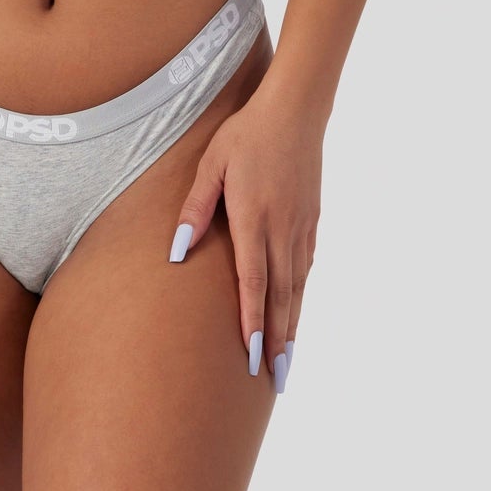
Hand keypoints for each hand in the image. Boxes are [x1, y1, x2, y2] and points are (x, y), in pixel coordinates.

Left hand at [167, 87, 322, 392]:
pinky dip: (301, 295)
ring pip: (297, 286)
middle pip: (281, 296)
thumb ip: (196, 208)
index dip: (253, 322)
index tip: (252, 357)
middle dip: (278, 340)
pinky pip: (306, 267)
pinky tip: (296, 310)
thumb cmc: (246, 134)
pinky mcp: (312, 219)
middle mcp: (282, 229)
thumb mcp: (212, 164)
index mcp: (254, 218)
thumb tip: (178, 250)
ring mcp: (301, 226)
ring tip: (288, 359)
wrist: (295, 111)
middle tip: (276, 379)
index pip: (253, 282)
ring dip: (293, 325)